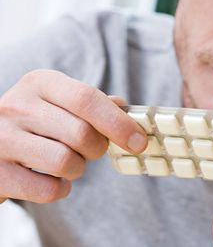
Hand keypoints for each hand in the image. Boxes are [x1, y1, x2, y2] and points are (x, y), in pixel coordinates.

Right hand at [0, 69, 146, 203]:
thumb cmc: (36, 120)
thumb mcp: (59, 100)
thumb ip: (93, 103)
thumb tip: (125, 109)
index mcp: (40, 83)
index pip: (87, 98)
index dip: (118, 122)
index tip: (139, 142)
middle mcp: (16, 105)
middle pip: (82, 133)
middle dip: (98, 148)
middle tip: (91, 149)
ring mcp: (1, 139)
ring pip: (65, 162)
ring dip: (78, 168)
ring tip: (66, 161)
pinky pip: (48, 190)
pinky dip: (60, 188)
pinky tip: (50, 178)